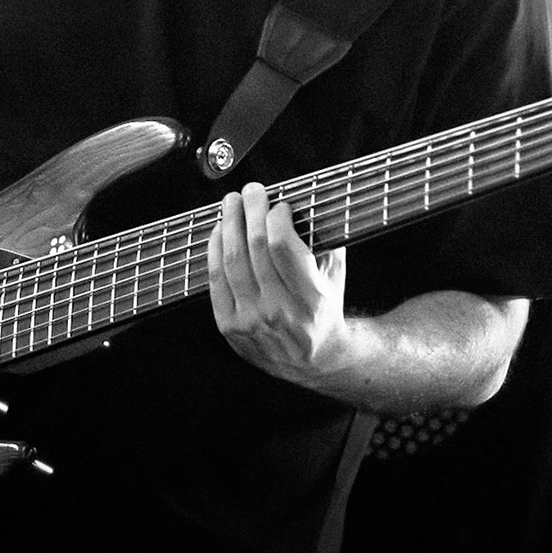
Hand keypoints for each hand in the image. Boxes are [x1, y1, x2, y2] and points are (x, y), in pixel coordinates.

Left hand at [206, 181, 358, 391]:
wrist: (312, 361)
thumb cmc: (323, 312)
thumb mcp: (336, 278)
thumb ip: (326, 242)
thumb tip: (312, 201)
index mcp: (311, 298)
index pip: (283, 247)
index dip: (277, 218)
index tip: (280, 205)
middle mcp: (280, 311)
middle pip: (255, 248)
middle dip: (251, 211)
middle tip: (252, 190)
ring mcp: (251, 320)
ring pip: (232, 260)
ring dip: (230, 223)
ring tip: (232, 203)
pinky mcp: (229, 326)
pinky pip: (216, 279)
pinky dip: (215, 249)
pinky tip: (220, 231)